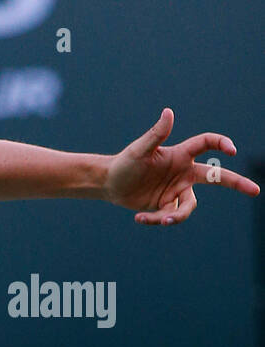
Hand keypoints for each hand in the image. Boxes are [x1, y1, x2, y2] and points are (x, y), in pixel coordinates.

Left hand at [105, 108, 259, 224]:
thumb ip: (156, 134)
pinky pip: (170, 215)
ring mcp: (177, 190)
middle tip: (256, 190)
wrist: (110, 184)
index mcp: (181, 155)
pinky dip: (155, 219)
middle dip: (236, 183)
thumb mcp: (139, 150)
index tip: (231, 150)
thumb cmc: (125, 163)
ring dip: (178, 214)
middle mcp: (184, 172)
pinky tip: (139, 218)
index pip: (207, 144)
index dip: (221, 144)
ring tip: (162, 220)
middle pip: (216, 177)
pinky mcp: (167, 205)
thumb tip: (169, 112)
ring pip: (189, 205)